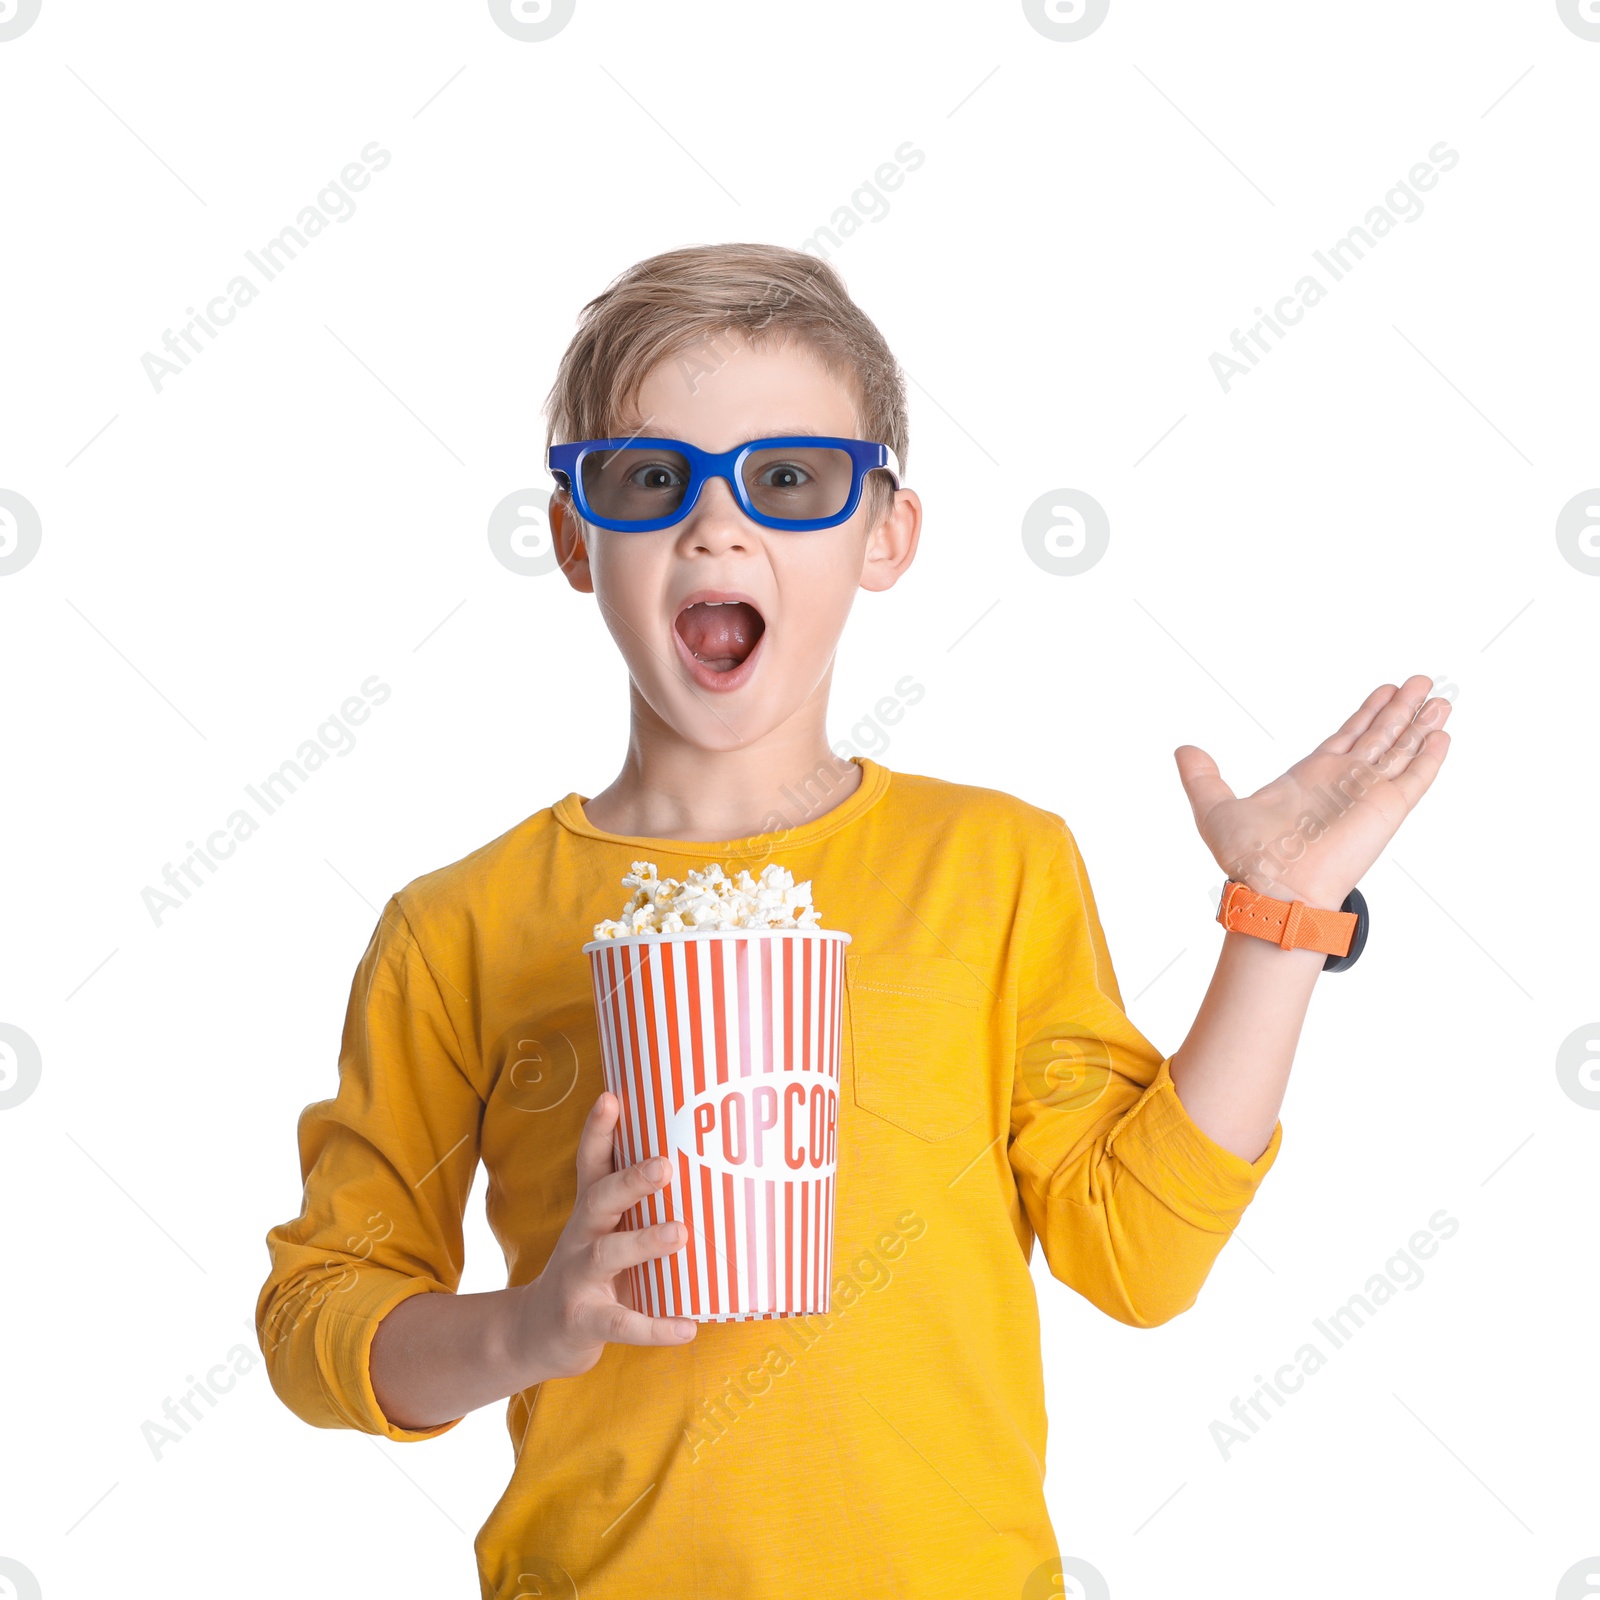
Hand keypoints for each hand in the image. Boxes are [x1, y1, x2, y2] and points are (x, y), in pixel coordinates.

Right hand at [514, 1091, 696, 1377]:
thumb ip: (637, 1209)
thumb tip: (703, 1173)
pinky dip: (653, 1327)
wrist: (536, 1334)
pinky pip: (619, 1323)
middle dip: (630, 1180)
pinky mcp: (583, 1320)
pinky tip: (687, 1328)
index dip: (598, 1131)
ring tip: (681, 1233)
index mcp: (590, 1213)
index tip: (611, 1097)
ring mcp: (577, 1279)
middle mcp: (579, 1237)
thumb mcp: (604, 1234)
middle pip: (599, 1199)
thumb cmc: (589, 1273)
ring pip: (607, 1254)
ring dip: (643, 1242)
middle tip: (665, 1165)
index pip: (591, 1164)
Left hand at [1173, 674, 1452, 908]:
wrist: (1275, 889)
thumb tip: (1183, 750)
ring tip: (1441, 698)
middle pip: (1380, 736)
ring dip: (1421, 724)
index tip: (1385, 689)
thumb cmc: (1248, 859)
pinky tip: (1443, 734)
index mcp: (1310, 777)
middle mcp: (1343, 782)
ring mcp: (1368, 794)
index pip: (1347, 736)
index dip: (1367, 712)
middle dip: (1400, 709)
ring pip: (1402, 749)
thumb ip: (1202, 777)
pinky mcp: (1388, 809)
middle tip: (1422, 680)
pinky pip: (1415, 776)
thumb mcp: (1214, 807)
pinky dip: (1430, 755)